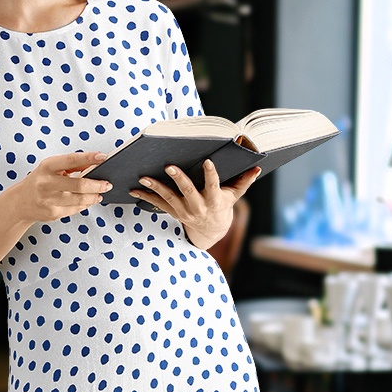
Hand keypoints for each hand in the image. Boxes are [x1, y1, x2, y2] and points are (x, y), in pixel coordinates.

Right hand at [5, 150, 112, 223]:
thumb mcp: (51, 167)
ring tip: (100, 193)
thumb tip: (95, 162)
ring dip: (94, 197)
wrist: (20, 202)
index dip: (88, 158)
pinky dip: (85, 205)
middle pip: (79, 185)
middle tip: (107, 184)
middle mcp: (47, 184)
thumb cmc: (40, 181)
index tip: (103, 157)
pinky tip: (88, 201)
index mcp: (47, 167)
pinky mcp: (53, 213)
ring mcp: (49, 200)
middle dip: (97, 185)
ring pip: (80, 200)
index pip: (71, 160)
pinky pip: (75, 209)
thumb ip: (72, 165)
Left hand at [130, 159, 260, 248]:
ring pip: (168, 198)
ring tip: (143, 177)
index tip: (207, 162)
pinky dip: (145, 197)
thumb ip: (245, 181)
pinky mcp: (173, 212)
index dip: (211, 174)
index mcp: (213, 200)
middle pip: (187, 191)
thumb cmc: (223, 206)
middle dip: (178, 179)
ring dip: (155, 187)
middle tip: (169, 166)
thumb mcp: (235, 195)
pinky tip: (133, 190)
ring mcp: (183, 210)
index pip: (213, 186)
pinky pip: (157, 204)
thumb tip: (257, 166)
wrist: (211, 230)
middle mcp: (197, 206)